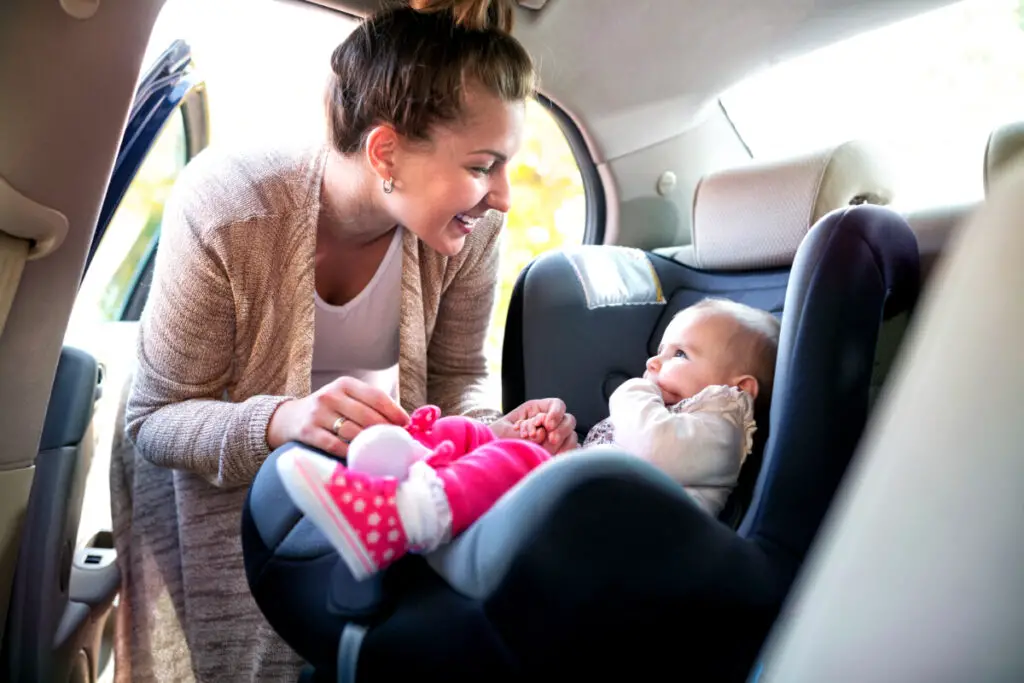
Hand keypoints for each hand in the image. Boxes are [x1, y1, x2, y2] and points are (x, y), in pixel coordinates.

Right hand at [267, 376, 409, 457]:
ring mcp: (318, 413)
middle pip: (367, 416)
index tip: (405, 424)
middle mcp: (331, 395)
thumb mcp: (345, 397)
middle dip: (385, 430)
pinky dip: (350, 453)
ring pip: (353, 431)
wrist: (289, 418)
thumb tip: (402, 421)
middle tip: (395, 442)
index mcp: (345, 384)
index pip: (376, 396)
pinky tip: (359, 458)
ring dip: (370, 444)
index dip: (394, 411)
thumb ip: (368, 404)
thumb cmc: (328, 410)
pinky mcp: (308, 431)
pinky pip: (335, 445)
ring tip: (381, 451)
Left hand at [492, 398, 577, 454]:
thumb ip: (524, 431)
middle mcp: (548, 423)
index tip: (548, 425)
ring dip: (563, 444)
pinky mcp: (556, 453)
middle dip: (561, 430)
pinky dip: (566, 455)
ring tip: (547, 452)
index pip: (557, 404)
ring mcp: (554, 438)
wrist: (491, 458)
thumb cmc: (495, 439)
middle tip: (550, 439)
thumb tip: (542, 435)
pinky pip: (570, 452)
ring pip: (572, 436)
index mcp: (536, 410)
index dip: (556, 413)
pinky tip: (554, 459)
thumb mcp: (505, 430)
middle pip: (569, 420)